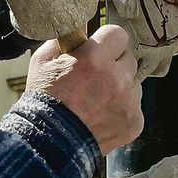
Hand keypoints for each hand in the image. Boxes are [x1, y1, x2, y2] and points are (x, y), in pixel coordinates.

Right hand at [25, 24, 142, 154]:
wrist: (48, 144)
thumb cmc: (44, 102)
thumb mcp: (42, 62)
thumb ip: (63, 42)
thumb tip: (77, 34)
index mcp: (95, 58)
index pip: (118, 33)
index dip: (107, 40)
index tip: (100, 48)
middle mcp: (117, 78)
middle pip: (128, 58)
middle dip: (114, 63)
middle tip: (96, 76)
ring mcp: (129, 101)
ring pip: (134, 82)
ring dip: (120, 86)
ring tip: (98, 99)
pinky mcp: (135, 122)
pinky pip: (135, 106)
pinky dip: (122, 109)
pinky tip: (103, 115)